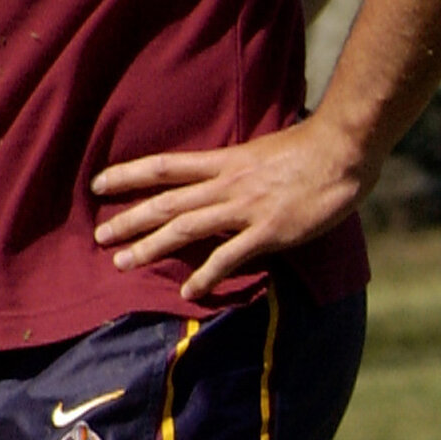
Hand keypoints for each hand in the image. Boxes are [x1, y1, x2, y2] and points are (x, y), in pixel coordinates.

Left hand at [89, 116, 375, 302]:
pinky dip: (206, 276)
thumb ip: (243, 167)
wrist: (341, 151)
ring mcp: (245, 208)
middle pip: (165, 201)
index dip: (127, 175)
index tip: (98, 185)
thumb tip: (231, 176)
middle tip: (101, 238)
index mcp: (224, 160)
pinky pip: (229, 257)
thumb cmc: (312, 148)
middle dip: (129, 220)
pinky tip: (188, 291)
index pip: (163, 167)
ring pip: (186, 227)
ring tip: (124, 263)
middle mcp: (226, 184)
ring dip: (151, 246)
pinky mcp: (269, 232)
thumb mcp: (265, 150)